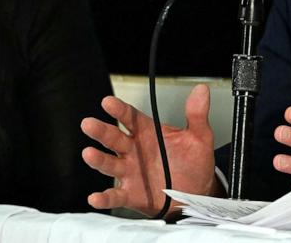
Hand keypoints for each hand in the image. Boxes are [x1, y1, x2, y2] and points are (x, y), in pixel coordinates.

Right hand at [80, 84, 217, 214]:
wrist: (196, 192)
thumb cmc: (193, 163)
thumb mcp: (199, 137)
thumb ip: (197, 114)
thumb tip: (201, 91)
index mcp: (148, 133)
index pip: (130, 118)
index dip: (119, 110)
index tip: (108, 102)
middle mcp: (135, 151)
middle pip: (114, 138)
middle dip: (102, 131)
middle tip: (90, 124)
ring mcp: (130, 173)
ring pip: (110, 164)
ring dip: (98, 159)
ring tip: (89, 154)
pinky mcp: (131, 194)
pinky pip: (115, 196)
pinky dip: (104, 198)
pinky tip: (96, 197)